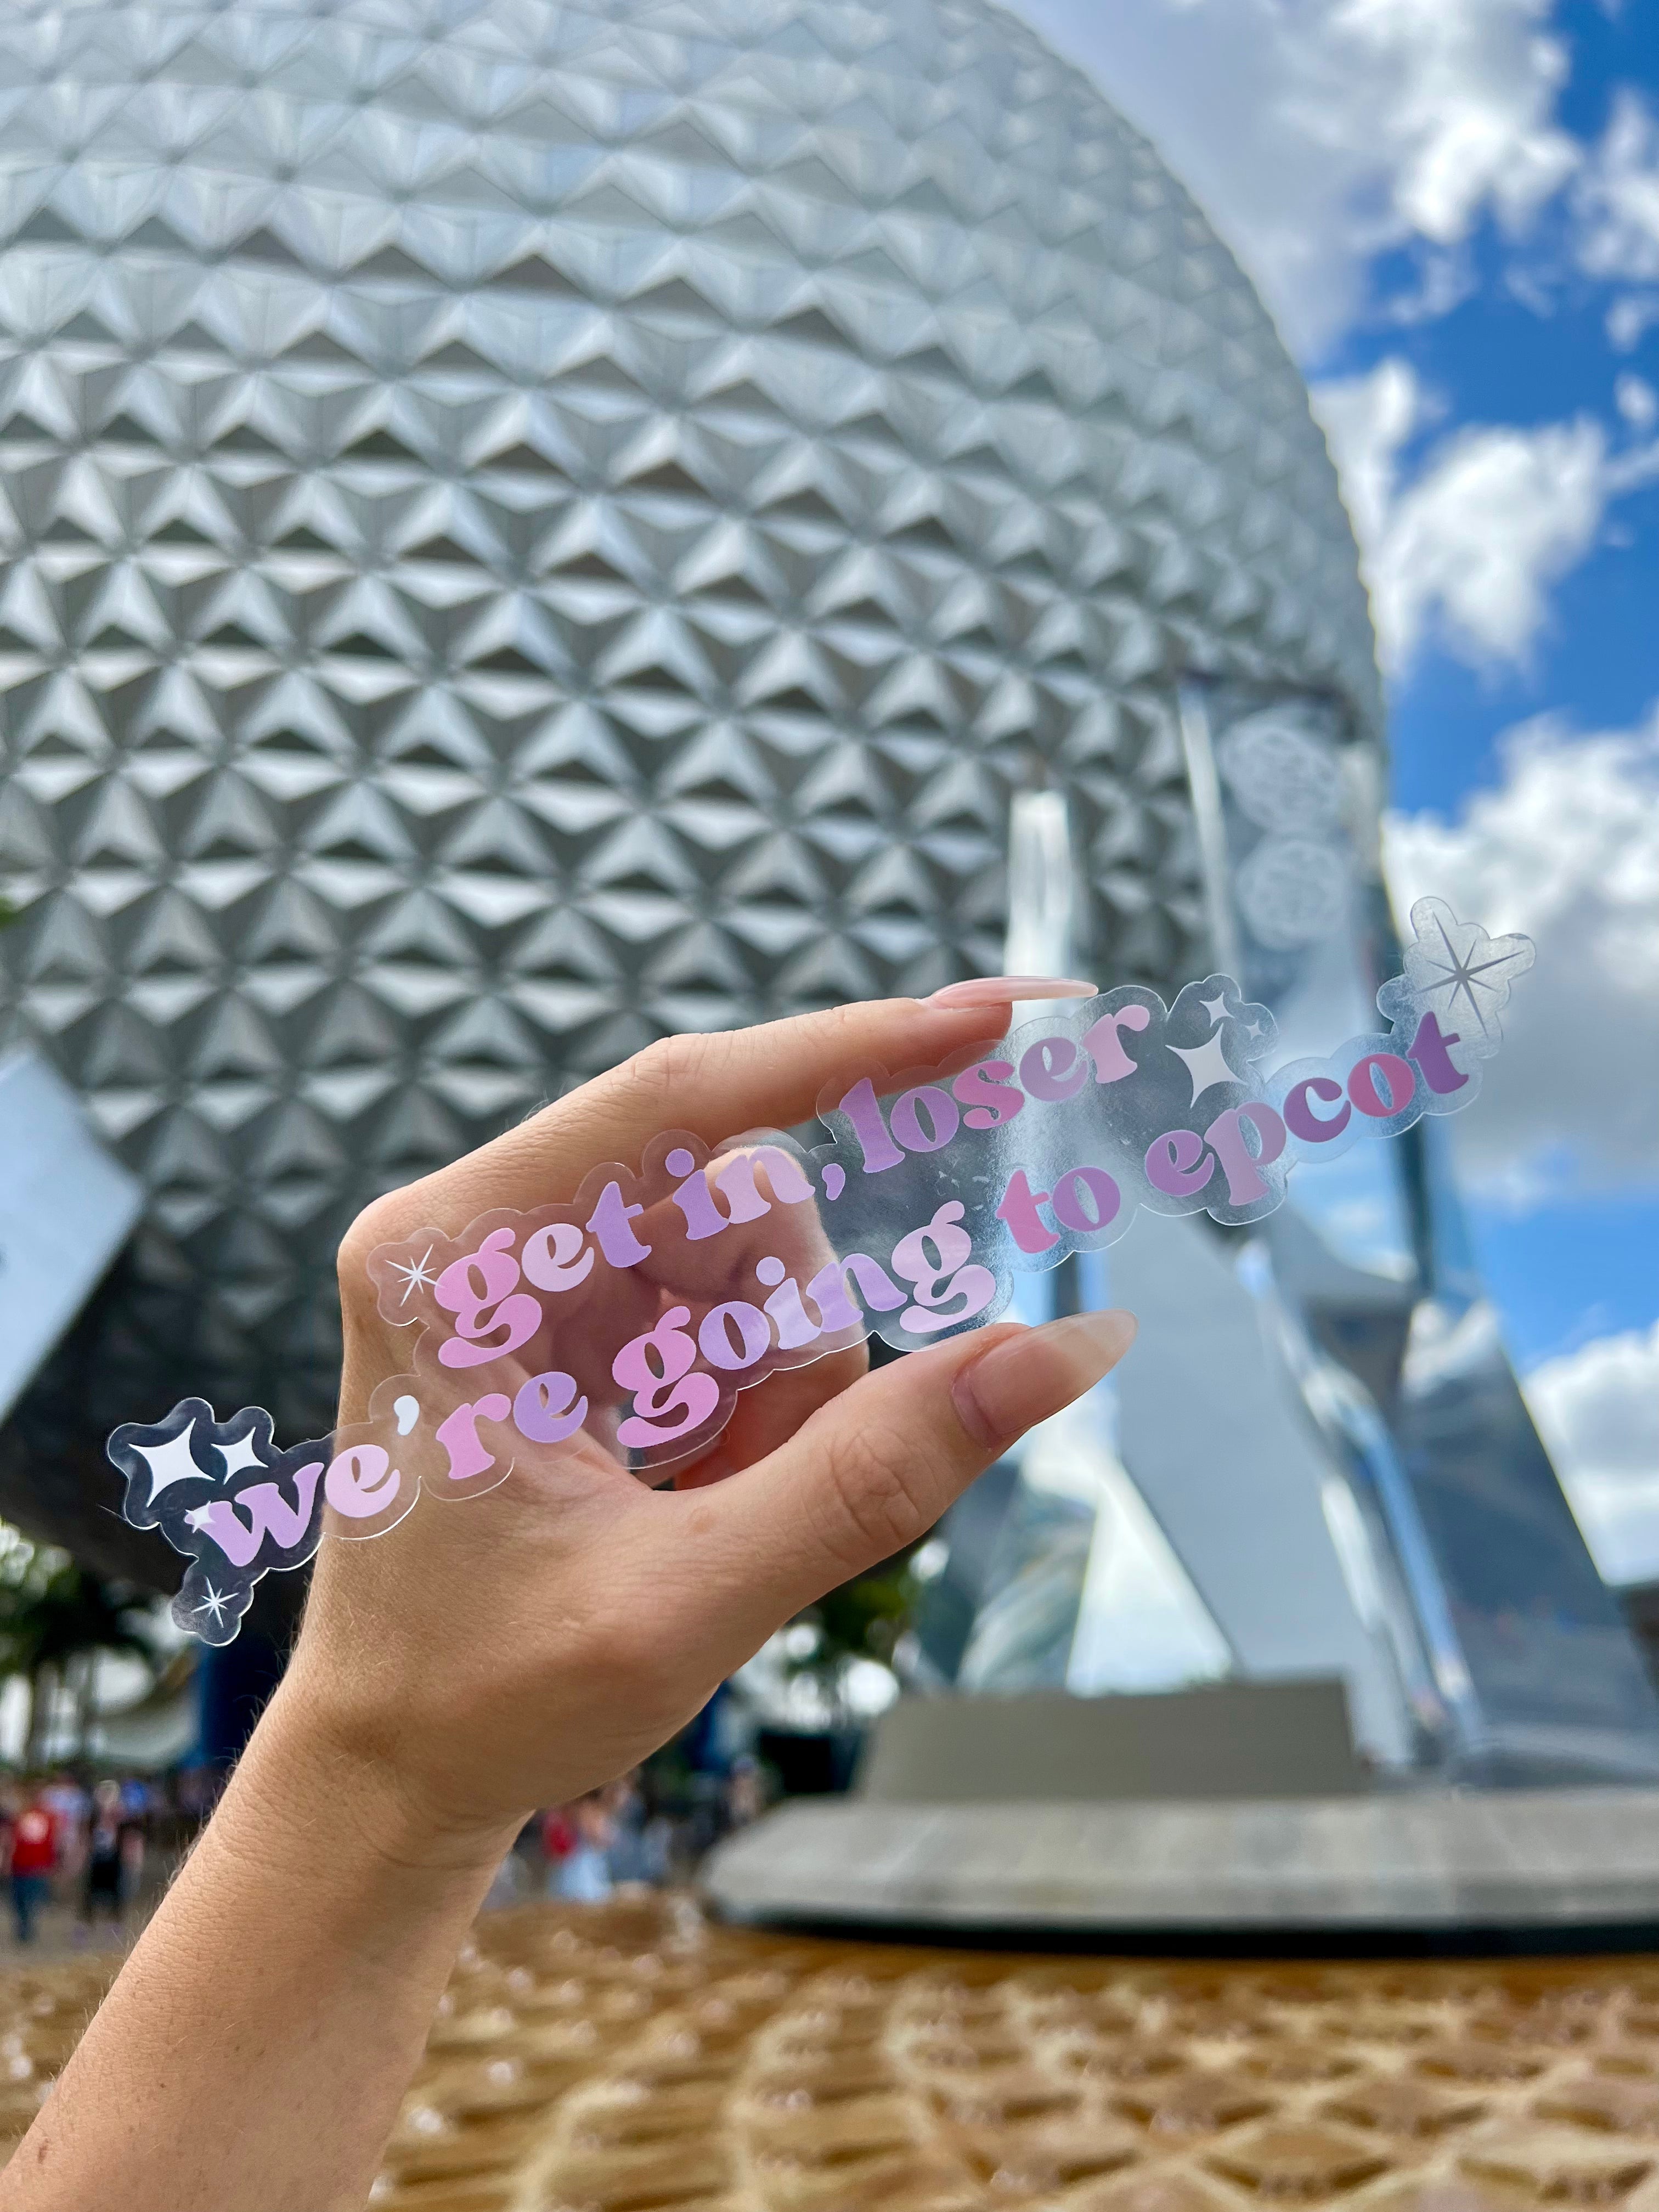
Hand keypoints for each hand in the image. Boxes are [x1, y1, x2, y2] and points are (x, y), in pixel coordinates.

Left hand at [287, 995, 1135, 1862]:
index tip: (987, 1020)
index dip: (844, 1053)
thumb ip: (871, 1474)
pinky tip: (691, 1488)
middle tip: (756, 1478)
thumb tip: (1057, 1350)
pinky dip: (756, 1400)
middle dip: (794, 1338)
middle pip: (736, 1193)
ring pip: (752, 1253)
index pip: (677, 1099)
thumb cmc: (486, 1696)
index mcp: (452, 1260)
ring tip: (709, 1505)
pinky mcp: (569, 1316)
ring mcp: (527, 1270)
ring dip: (780, 1383)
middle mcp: (478, 1233)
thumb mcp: (688, 1598)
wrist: (392, 1775)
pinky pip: (731, 1304)